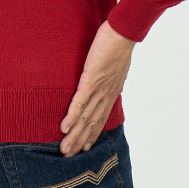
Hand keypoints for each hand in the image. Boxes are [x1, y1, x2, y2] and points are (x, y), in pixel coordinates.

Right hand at [59, 21, 134, 154]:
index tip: (84, 147)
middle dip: (80, 140)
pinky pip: (80, 102)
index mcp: (112, 91)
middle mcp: (107, 94)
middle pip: (92, 123)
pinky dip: (72, 117)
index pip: (101, 117)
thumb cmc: (118, 43)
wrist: (124, 32)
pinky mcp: (91, 80)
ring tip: (64, 148)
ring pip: (86, 117)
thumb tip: (102, 77)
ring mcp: (99, 89)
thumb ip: (108, 74)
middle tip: (68, 155)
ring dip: (74, 135)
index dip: (92, 133)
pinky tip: (64, 127)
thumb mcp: (114, 63)